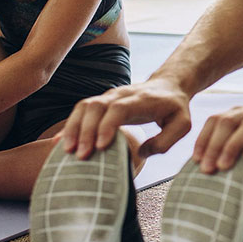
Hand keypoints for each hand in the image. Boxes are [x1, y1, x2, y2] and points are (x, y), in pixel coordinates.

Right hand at [59, 78, 191, 160]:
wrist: (168, 86)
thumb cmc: (175, 108)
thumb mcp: (182, 124)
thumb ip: (166, 140)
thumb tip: (141, 153)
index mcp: (141, 99)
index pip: (118, 108)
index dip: (107, 125)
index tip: (101, 146)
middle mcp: (121, 95)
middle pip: (96, 106)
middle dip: (85, 131)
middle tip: (81, 155)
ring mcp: (109, 97)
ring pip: (85, 106)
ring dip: (73, 128)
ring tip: (66, 151)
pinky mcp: (102, 102)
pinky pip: (81, 111)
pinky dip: (70, 126)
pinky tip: (60, 142)